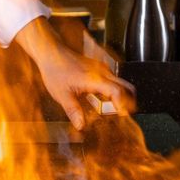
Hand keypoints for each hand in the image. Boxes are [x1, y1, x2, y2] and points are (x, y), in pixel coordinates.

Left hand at [12, 19, 134, 130]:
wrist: (51, 53)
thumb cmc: (55, 70)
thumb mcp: (62, 94)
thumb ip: (73, 110)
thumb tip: (80, 125)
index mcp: (94, 78)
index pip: (117, 91)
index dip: (122, 104)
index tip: (123, 114)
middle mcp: (102, 72)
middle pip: (126, 86)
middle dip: (128, 102)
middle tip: (124, 114)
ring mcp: (102, 69)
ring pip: (121, 83)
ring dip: (121, 97)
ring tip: (115, 110)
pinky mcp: (99, 69)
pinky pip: (113, 80)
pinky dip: (114, 92)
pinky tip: (104, 101)